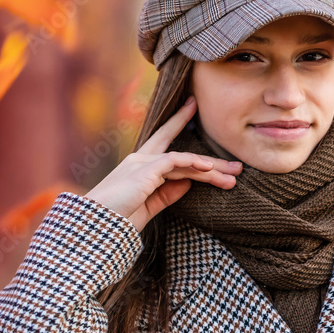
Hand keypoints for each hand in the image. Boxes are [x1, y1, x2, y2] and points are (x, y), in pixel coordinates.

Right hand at [83, 96, 242, 231]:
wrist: (96, 228)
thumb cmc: (118, 219)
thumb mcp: (149, 206)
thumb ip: (168, 194)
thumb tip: (188, 184)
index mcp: (140, 166)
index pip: (164, 139)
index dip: (178, 120)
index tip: (192, 104)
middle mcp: (141, 159)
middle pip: (183, 153)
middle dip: (212, 160)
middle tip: (237, 167)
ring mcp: (141, 162)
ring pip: (185, 160)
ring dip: (212, 170)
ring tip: (233, 177)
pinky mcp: (144, 170)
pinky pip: (174, 162)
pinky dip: (193, 163)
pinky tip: (209, 169)